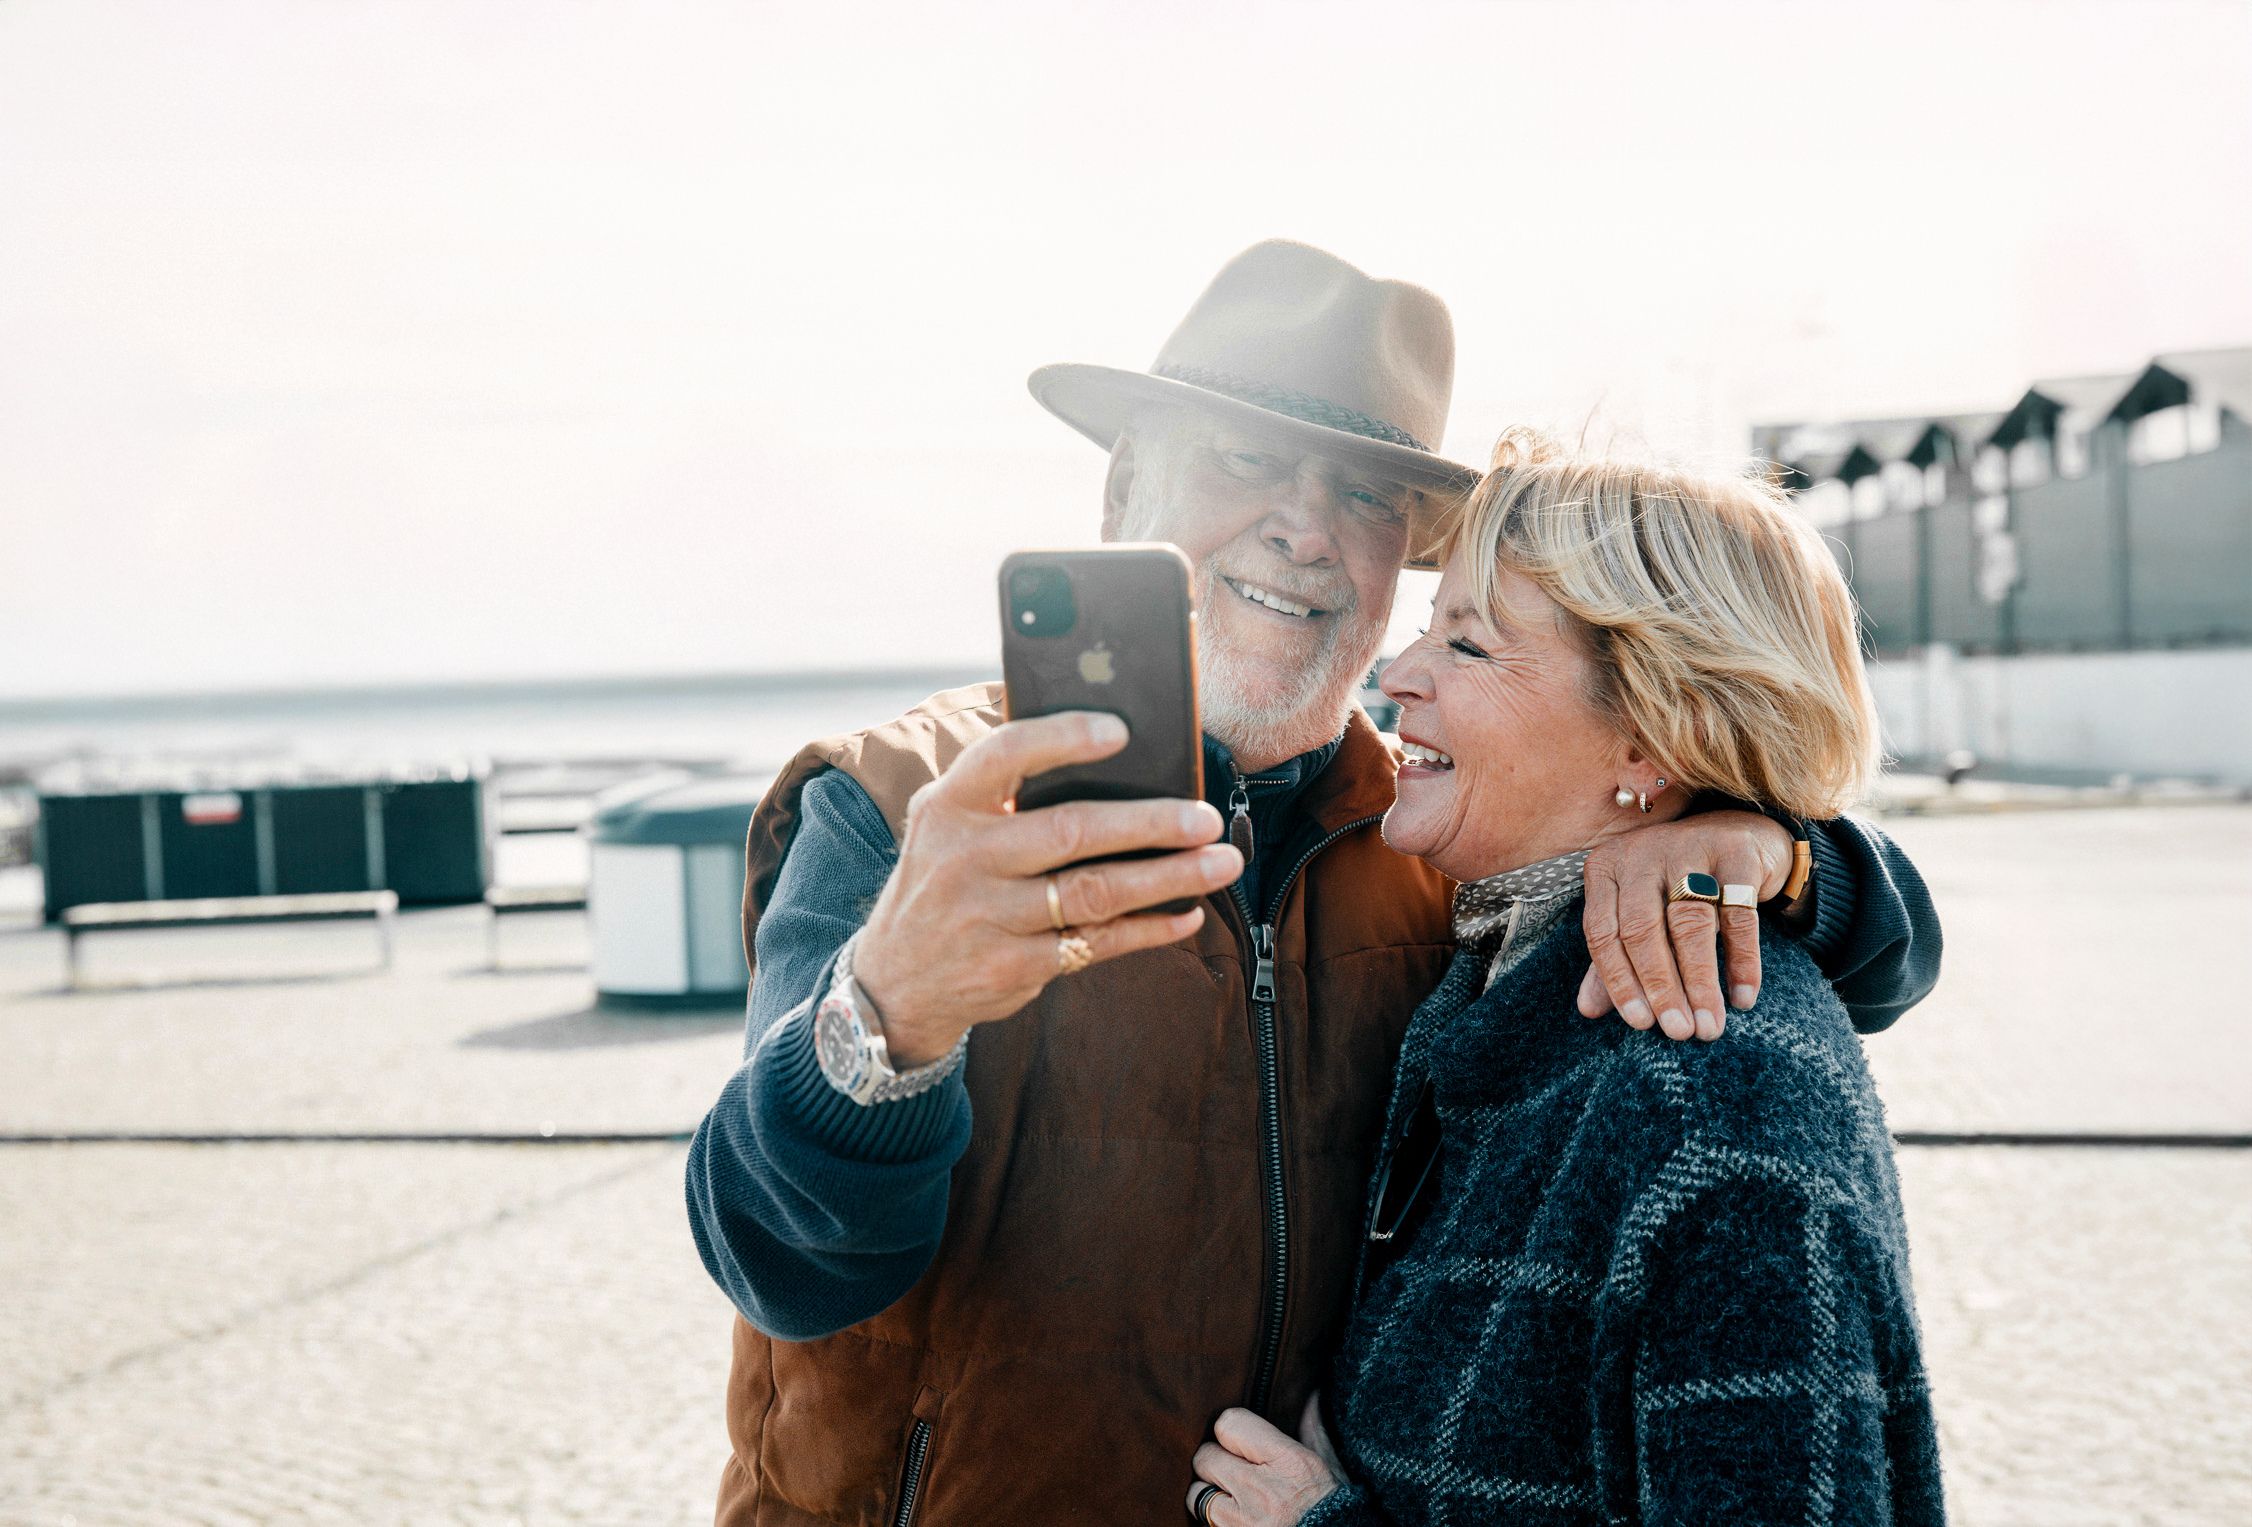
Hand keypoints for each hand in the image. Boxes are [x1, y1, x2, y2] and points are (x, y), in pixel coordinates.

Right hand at [852, 711, 1241, 1065]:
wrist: (894, 982)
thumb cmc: (944, 880)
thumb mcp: (947, 825)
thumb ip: (1005, 793)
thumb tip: (1112, 757)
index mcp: (950, 805)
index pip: (1005, 755)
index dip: (1063, 738)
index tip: (1122, 731)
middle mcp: (965, 858)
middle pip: (1071, 831)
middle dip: (1150, 822)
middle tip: (1207, 817)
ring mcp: (989, 918)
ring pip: (1094, 892)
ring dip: (1168, 878)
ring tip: (1221, 863)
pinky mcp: (1013, 967)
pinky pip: (1097, 943)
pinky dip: (1149, 929)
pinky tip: (1186, 914)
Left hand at [1188, 1408, 1337, 1526]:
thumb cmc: (1328, 1508)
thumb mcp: (1327, 1467)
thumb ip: (1311, 1432)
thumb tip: (1309, 1399)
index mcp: (1289, 1463)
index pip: (1229, 1424)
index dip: (1229, 1430)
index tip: (1236, 1439)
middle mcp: (1263, 1491)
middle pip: (1206, 1457)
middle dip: (1215, 1461)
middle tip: (1231, 1469)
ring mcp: (1244, 1523)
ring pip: (1196, 1494)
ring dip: (1208, 1494)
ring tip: (1228, 1497)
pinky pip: (1204, 1521)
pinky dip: (1213, 1519)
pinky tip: (1233, 1517)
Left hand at [1577, 811, 1790, 1042]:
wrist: (1739, 834)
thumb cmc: (1675, 884)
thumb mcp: (1640, 913)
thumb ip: (1614, 957)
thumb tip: (1588, 1010)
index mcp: (1607, 867)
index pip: (1602, 932)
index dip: (1619, 982)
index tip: (1640, 1024)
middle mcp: (1642, 853)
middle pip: (1642, 929)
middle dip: (1660, 987)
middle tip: (1678, 1032)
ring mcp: (1689, 847)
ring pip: (1689, 924)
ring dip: (1699, 982)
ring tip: (1708, 1027)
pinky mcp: (1736, 852)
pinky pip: (1738, 915)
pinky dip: (1742, 961)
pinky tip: (1743, 998)